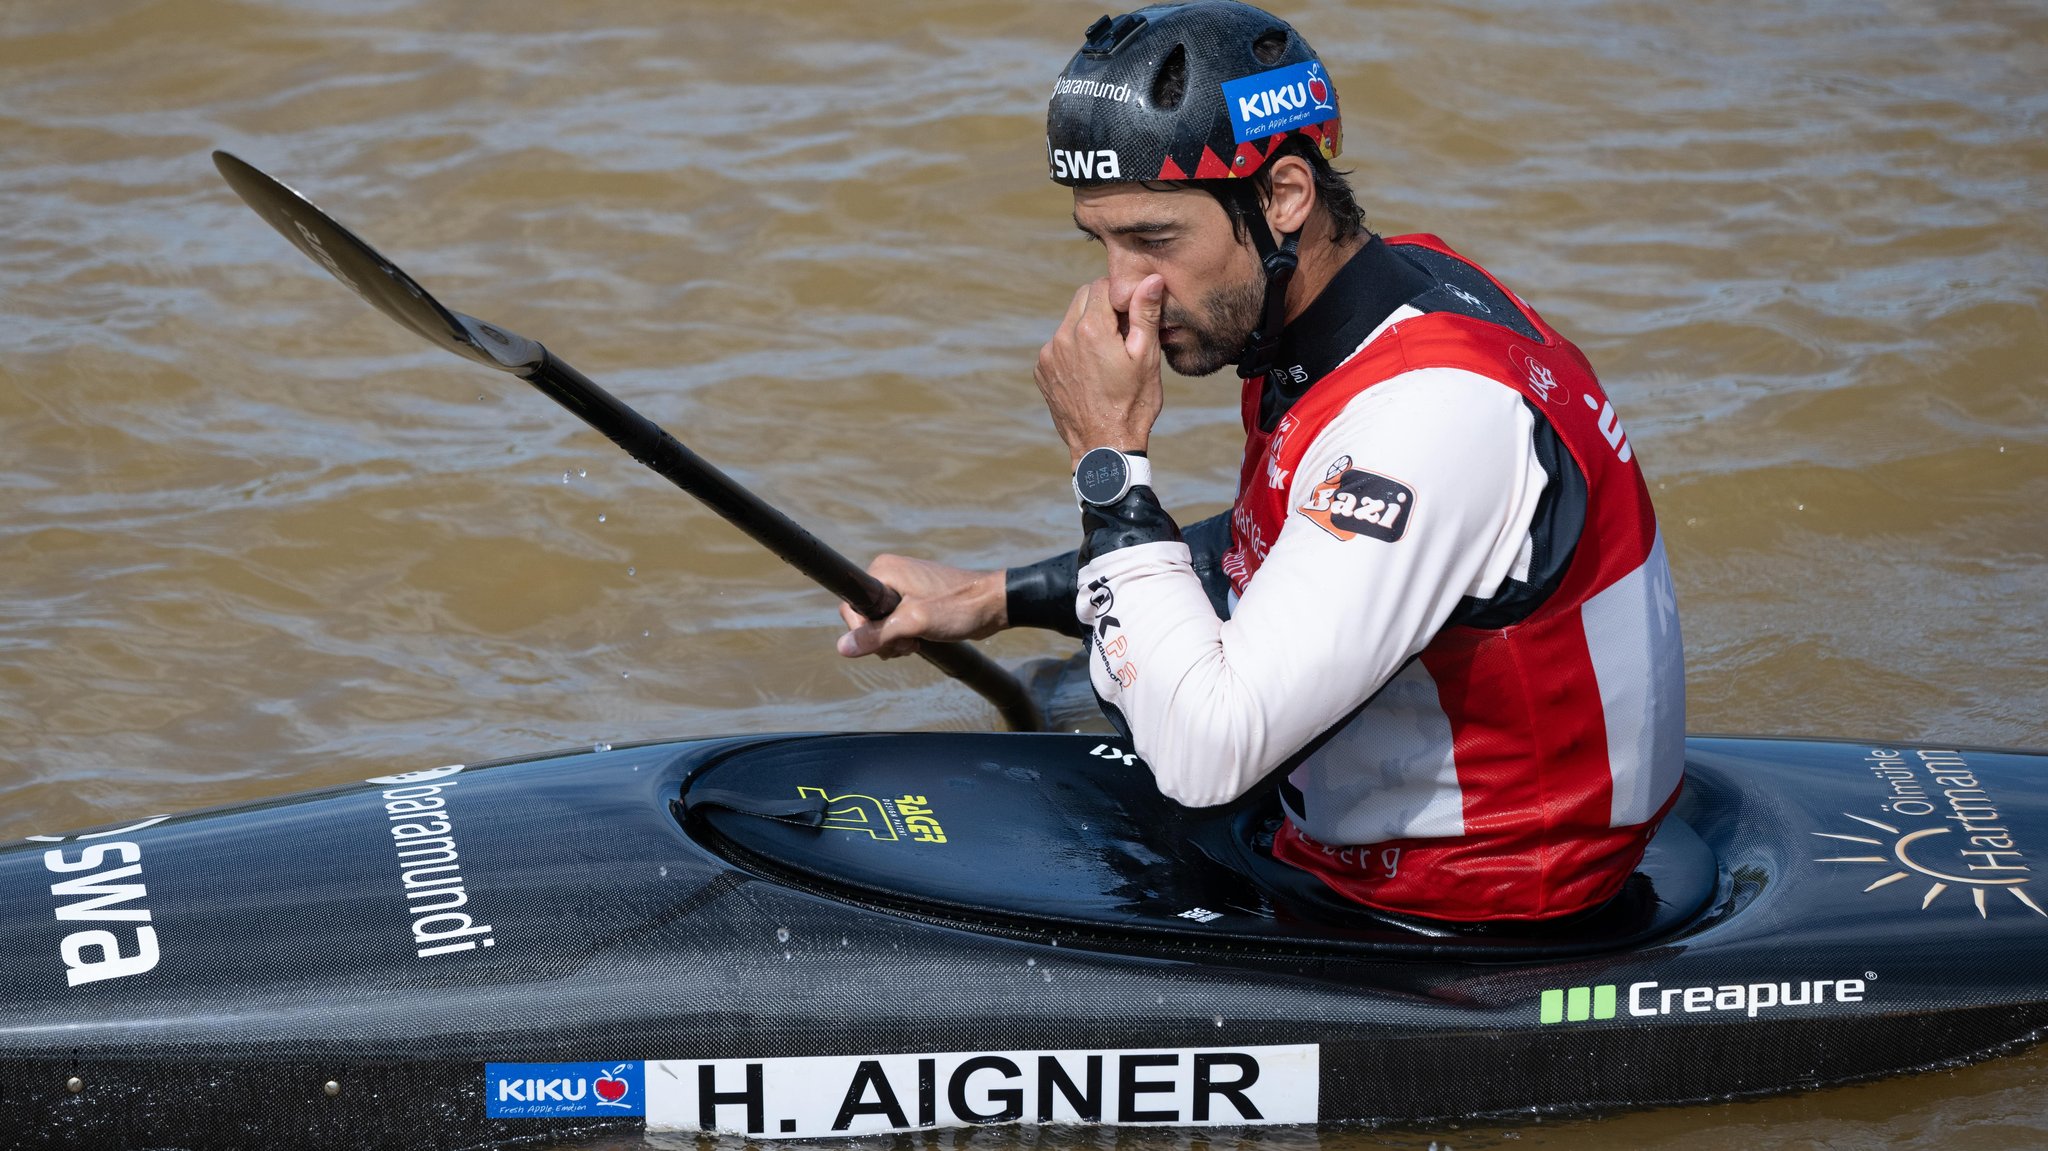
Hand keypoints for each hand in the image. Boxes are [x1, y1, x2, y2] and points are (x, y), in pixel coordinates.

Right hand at [835, 555, 1006, 659]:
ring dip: (894, 642)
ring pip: (879, 625)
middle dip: (882, 639)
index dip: (864, 630)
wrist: (994, 605)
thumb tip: (843, 648)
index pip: (851, 606)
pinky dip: (903, 638)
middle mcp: (889, 574)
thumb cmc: (958, 607)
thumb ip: (877, 634)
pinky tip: (919, 641)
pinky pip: (894, 624)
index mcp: (883, 570)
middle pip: (864, 618)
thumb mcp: (914, 623)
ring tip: (916, 642)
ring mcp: (901, 587)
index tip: (890, 638)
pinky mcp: (913, 600)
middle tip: (908, 642)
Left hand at [1034, 274, 1165, 466]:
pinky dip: (1074, 348)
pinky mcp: (1042, 371)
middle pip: (1082, 297)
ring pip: (1070, 321)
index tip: (1134, 317)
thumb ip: (1145, 313)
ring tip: (1108, 358)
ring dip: (1088, 327)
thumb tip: (1150, 278)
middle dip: (1103, 307)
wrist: (1104, 448)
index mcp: (1090, 329)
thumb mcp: (1147, 357)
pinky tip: (1092, 372)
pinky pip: (1059, 344)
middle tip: (1124, 334)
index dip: (1122, 296)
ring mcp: (1048, 355)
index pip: (1102, 285)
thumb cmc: (1133, 405)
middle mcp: (1062, 337)